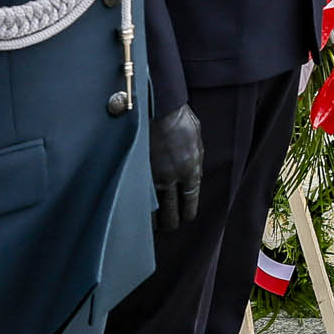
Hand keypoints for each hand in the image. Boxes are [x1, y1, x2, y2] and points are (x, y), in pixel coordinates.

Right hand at [149, 104, 204, 231]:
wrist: (157, 108)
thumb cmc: (179, 119)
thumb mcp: (197, 139)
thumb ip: (196, 159)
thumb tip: (194, 174)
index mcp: (191, 169)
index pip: (190, 200)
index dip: (188, 212)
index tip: (186, 218)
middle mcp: (173, 177)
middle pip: (172, 211)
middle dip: (172, 222)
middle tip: (169, 225)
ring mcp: (153, 176)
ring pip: (153, 208)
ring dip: (154, 220)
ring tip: (152, 226)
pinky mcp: (138, 172)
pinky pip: (139, 197)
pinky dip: (139, 207)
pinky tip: (137, 214)